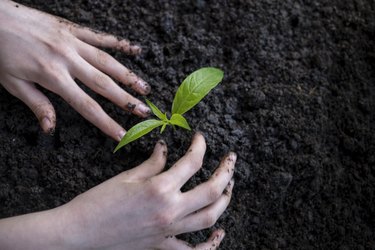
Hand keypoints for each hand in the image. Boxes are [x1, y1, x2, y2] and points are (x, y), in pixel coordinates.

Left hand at [0, 0, 150, 140]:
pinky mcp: (73, 29)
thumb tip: (50, 129)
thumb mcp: (12, 83)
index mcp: (52, 76)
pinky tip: (135, 49)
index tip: (122, 134)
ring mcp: (73, 42)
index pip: (86, 105)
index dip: (106, 122)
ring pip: (108, 61)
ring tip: (145, 88)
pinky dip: (119, 42)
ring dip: (129, 76)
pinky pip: (100, 36)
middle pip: (104, 84)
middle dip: (126, 100)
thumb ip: (37, 104)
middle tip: (145, 112)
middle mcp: (68, 59)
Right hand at [60, 133, 235, 248]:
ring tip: (228, 187)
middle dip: (226, 172)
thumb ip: (153, 163)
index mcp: (160, 188)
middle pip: (211, 191)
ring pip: (209, 218)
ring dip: (224, 201)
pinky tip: (219, 233)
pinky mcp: (162, 247)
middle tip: (231, 159)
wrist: (79, 233)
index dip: (200, 146)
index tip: (201, 138)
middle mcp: (170, 211)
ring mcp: (168, 232)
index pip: (192, 162)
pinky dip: (210, 245)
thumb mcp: (127, 177)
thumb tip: (166, 148)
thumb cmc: (98, 202)